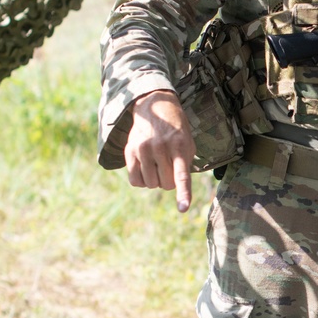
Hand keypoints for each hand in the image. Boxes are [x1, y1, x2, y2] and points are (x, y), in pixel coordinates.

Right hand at [124, 89, 194, 212]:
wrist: (155, 109)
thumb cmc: (176, 133)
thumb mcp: (188, 145)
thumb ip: (184, 167)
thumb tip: (176, 189)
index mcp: (180, 147)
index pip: (181, 175)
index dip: (183, 193)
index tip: (183, 208)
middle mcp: (161, 148)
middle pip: (165, 185)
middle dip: (169, 181)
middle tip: (169, 167)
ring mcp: (143, 149)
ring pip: (150, 184)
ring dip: (155, 180)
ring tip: (157, 164)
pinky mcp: (130, 151)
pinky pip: (135, 181)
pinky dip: (142, 181)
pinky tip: (146, 169)